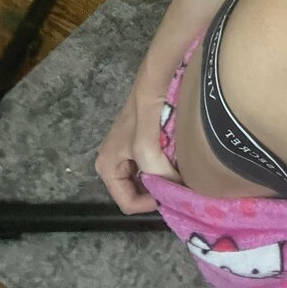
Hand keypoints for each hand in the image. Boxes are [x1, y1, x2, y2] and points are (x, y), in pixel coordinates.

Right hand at [94, 89, 181, 214]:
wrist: (153, 83)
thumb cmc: (145, 115)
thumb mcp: (147, 149)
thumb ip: (159, 174)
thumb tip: (178, 191)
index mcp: (107, 167)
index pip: (127, 203)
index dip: (149, 204)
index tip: (170, 197)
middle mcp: (114, 163)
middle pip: (137, 192)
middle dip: (156, 192)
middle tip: (177, 189)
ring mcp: (128, 153)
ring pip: (147, 179)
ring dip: (162, 180)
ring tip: (178, 176)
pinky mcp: (141, 144)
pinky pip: (153, 165)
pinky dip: (164, 168)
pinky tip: (177, 163)